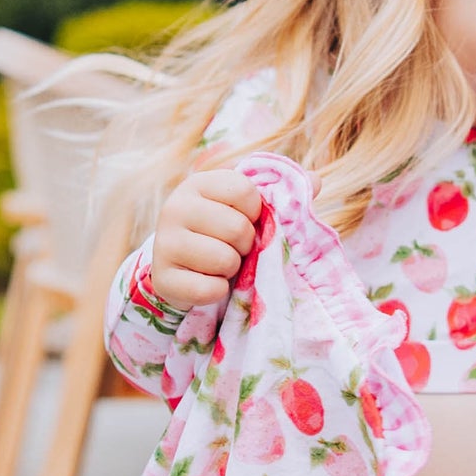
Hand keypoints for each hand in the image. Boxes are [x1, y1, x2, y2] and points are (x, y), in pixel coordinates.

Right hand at [150, 169, 263, 310]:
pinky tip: (206, 281)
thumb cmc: (221, 232)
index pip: (245, 192)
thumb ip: (270, 198)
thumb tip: (311, 184)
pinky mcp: (163, 278)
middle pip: (238, 228)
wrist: (182, 267)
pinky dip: (218, 291)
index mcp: (197, 184)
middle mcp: (175, 208)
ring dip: (232, 268)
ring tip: (218, 263)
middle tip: (230, 246)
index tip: (242, 219)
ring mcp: (165, 243)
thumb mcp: (239, 208)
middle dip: (244, 244)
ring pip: (226, 260)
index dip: (254, 213)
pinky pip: (211, 289)